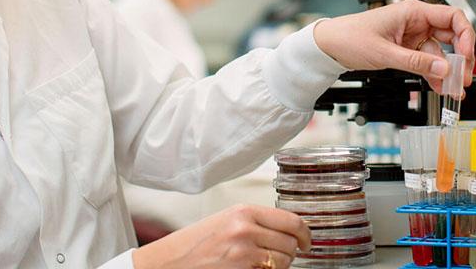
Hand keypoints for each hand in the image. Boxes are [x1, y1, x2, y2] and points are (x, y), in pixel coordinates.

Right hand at [132, 204, 310, 268]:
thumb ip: (255, 222)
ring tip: (259, 264)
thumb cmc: (194, 244)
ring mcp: (244, 252)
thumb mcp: (225, 221)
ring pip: (283, 262)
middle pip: (290, 243)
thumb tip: (287, 229)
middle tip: (278, 256)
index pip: (291, 220)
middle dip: (289, 253)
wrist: (169, 263)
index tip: (306, 242)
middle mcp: (245, 229)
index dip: (305, 234)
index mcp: (243, 211)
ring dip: (278, 266)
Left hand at [313, 0, 475, 91]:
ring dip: (448, 71)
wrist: (329, 46)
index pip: (452, 17)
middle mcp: (416, 22)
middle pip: (451, 36)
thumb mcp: (384, 53)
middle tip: (465, 77)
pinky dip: (434, 74)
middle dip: (461, 58)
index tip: (467, 55)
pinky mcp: (406, 49)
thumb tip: (443, 69)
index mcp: (412, 12)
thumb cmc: (349, 37)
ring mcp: (412, 36)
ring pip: (440, 53)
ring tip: (454, 89)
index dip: (465, 35)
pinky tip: (440, 86)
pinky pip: (427, 61)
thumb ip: (416, 62)